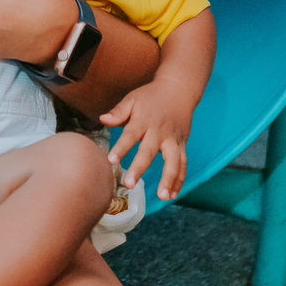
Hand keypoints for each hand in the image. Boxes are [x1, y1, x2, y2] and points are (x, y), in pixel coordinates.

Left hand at [100, 83, 190, 200]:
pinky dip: (179, 180)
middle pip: (150, 151)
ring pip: (174, 161)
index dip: (121, 148)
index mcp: (144, 120)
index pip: (130, 134)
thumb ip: (118, 111)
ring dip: (170, 179)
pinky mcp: (182, 144)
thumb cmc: (150, 96)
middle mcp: (159, 131)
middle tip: (130, 184)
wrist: (178, 89)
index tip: (110, 161)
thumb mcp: (132, 99)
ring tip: (163, 197)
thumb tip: (102, 119)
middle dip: (140, 168)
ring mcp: (173, 139)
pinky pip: (183, 164)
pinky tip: (172, 195)